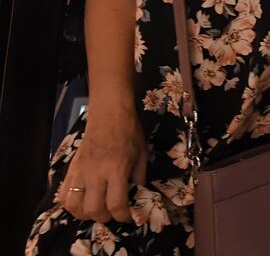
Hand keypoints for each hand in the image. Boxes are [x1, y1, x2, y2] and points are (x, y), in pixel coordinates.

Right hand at [58, 105, 147, 223]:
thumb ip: (139, 179)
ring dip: (85, 214)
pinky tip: (81, 203)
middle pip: (94, 209)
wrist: (109, 116)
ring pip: (74, 206)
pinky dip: (71, 205)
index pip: (116, 203)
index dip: (123, 216)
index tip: (128, 217)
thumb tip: (137, 197)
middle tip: (112, 214)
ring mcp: (80, 172)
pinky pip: (63, 195)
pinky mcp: (71, 169)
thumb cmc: (129, 134)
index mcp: (116, 169)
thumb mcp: (142, 155)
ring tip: (95, 211)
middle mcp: (96, 173)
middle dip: (105, 218)